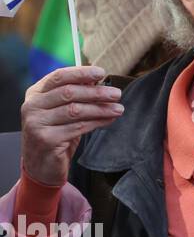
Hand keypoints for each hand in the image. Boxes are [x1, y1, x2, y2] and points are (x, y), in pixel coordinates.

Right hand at [21, 66, 122, 186]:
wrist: (41, 165)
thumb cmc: (55, 133)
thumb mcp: (63, 111)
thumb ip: (76, 96)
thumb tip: (97, 80)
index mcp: (35, 94)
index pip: (58, 76)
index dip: (81, 72)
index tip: (101, 72)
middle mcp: (32, 106)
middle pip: (69, 93)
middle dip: (96, 92)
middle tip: (117, 93)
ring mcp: (36, 123)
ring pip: (75, 110)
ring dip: (100, 108)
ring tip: (118, 108)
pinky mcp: (46, 139)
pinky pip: (77, 127)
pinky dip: (97, 122)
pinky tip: (109, 120)